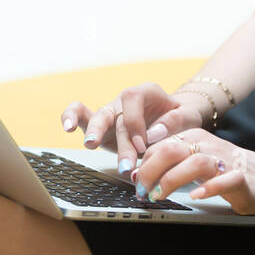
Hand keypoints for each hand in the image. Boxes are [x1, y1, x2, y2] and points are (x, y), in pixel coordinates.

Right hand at [60, 83, 204, 173]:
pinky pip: (81, 113)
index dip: (136, 123)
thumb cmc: (180, 118)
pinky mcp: (101, 123)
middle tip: (126, 163)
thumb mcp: (189, 117)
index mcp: (146, 92)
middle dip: (121, 141)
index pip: (135, 100)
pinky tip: (66, 127)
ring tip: (91, 144)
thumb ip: (176, 122)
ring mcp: (111, 110)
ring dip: (94, 132)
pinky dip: (71, 116)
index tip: (143, 146)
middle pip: (118, 115)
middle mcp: (125, 99)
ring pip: (98, 116)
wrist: (173, 121)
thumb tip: (154, 133)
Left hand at [132, 131, 254, 216]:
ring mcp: (225, 161)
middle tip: (142, 190)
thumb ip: (169, 164)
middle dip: (151, 170)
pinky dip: (208, 189)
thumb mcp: (194, 161)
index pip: (161, 143)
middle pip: (172, 149)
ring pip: (195, 162)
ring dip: (171, 180)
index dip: (143, 161)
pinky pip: (224, 180)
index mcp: (195, 138)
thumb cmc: (225, 170)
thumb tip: (139, 174)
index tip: (134, 179)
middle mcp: (208, 145)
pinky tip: (195, 197)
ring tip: (159, 195)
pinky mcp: (240, 178)